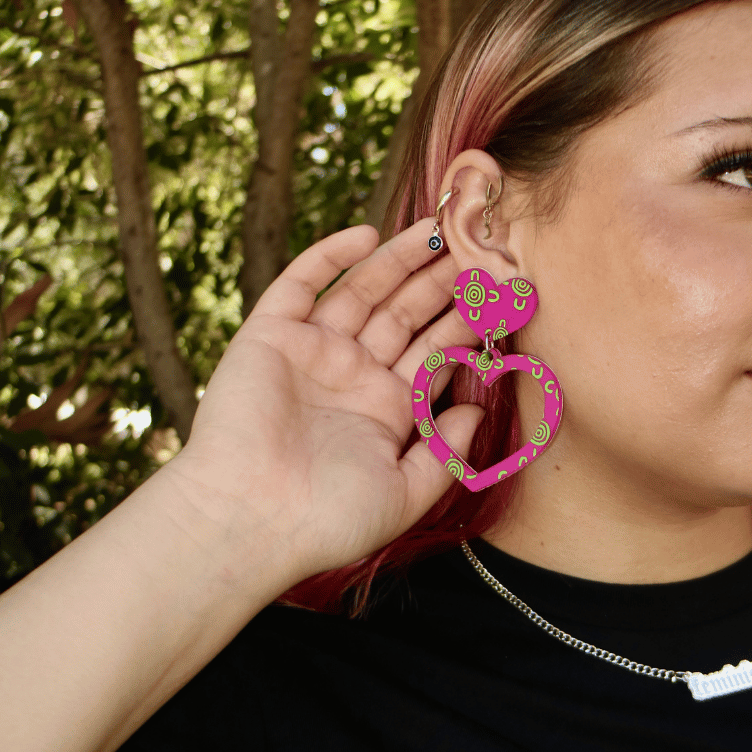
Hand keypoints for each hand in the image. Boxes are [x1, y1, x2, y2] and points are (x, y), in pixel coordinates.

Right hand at [168, 219, 481, 595]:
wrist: (250, 521)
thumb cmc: (328, 520)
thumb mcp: (406, 493)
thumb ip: (444, 452)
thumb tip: (476, 411)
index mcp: (387, 409)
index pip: (435, 352)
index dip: (467, 322)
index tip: (501, 294)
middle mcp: (353, 375)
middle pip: (405, 313)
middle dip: (440, 282)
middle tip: (476, 247)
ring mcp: (312, 352)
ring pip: (363, 290)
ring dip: (398, 259)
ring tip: (437, 230)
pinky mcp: (269, 336)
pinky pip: (300, 284)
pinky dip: (330, 256)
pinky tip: (368, 234)